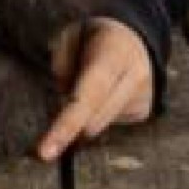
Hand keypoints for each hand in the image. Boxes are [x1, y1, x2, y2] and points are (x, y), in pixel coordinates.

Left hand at [37, 17, 153, 160]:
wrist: (134, 37)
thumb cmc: (92, 37)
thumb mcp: (69, 36)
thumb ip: (60, 65)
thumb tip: (61, 102)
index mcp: (114, 54)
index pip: (86, 97)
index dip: (65, 126)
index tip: (45, 152)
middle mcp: (135, 78)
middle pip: (93, 121)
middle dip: (66, 129)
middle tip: (46, 128)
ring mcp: (143, 97)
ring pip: (98, 126)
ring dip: (82, 116)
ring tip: (86, 85)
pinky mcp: (144, 112)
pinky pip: (108, 124)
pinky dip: (95, 115)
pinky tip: (103, 94)